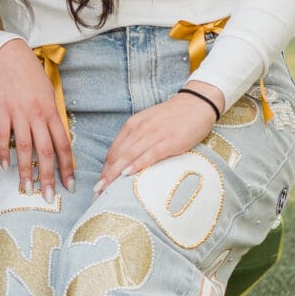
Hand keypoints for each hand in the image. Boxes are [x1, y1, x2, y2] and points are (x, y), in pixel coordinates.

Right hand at [0, 38, 73, 192]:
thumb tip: (58, 142)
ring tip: (27, 189)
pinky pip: (4, 136)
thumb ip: (52, 119)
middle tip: (50, 196)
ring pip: (25, 147)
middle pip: (46, 151)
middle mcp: (38, 115)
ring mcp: (19, 114)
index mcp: (52, 112)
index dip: (68, 167)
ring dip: (26, 170)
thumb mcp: (49, 96)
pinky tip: (5, 166)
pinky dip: (5, 153)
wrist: (11, 57)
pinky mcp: (2, 111)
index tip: (70, 185)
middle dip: (49, 176)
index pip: (63, 145)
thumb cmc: (32, 77)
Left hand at [97, 90, 215, 191]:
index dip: (105, 168)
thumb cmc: (172, 117)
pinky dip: (137, 165)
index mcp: (132, 125)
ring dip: (115, 174)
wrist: (196, 104)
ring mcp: (153, 135)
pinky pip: (149, 155)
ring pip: (129, 156)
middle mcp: (139, 129)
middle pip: (117, 155)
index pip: (113, 150)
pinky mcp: (169, 141)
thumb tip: (125, 160)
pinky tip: (127, 175)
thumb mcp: (148, 124)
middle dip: (106, 175)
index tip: (98, 184)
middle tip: (97, 192)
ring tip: (107, 189)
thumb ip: (136, 138)